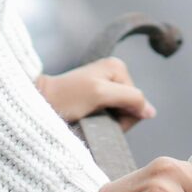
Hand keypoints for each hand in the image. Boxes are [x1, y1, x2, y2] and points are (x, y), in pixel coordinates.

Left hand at [36, 57, 154, 129]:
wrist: (40, 103)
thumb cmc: (67, 98)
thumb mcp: (100, 94)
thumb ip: (129, 98)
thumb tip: (151, 112)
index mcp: (118, 68)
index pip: (138, 101)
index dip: (125, 116)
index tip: (103, 117)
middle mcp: (114, 74)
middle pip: (131, 106)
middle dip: (117, 119)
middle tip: (95, 120)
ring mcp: (105, 86)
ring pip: (121, 113)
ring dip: (108, 123)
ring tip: (89, 120)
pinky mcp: (96, 97)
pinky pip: (110, 114)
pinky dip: (102, 122)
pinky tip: (88, 120)